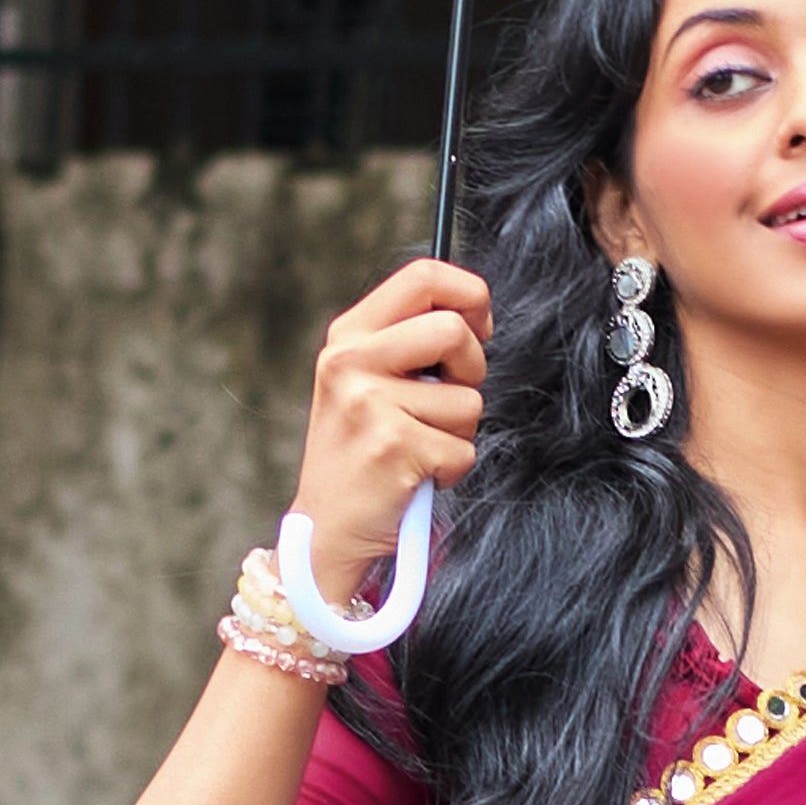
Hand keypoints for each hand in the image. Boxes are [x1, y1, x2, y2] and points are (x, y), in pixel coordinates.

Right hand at [291, 258, 487, 594]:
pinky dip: (452, 469)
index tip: (480, 326)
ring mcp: (369, 404)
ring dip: (459, 431)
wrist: (326, 528)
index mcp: (348, 335)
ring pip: (468, 399)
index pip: (424, 276)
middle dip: (472, 369)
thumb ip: (408, 341)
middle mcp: (351, 361)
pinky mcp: (393, 448)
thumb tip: (474, 312)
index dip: (470, 294)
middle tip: (449, 400)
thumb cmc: (362, 452)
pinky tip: (416, 476)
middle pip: (453, 330)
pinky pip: (463, 449)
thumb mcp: (366, 380)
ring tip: (419, 448)